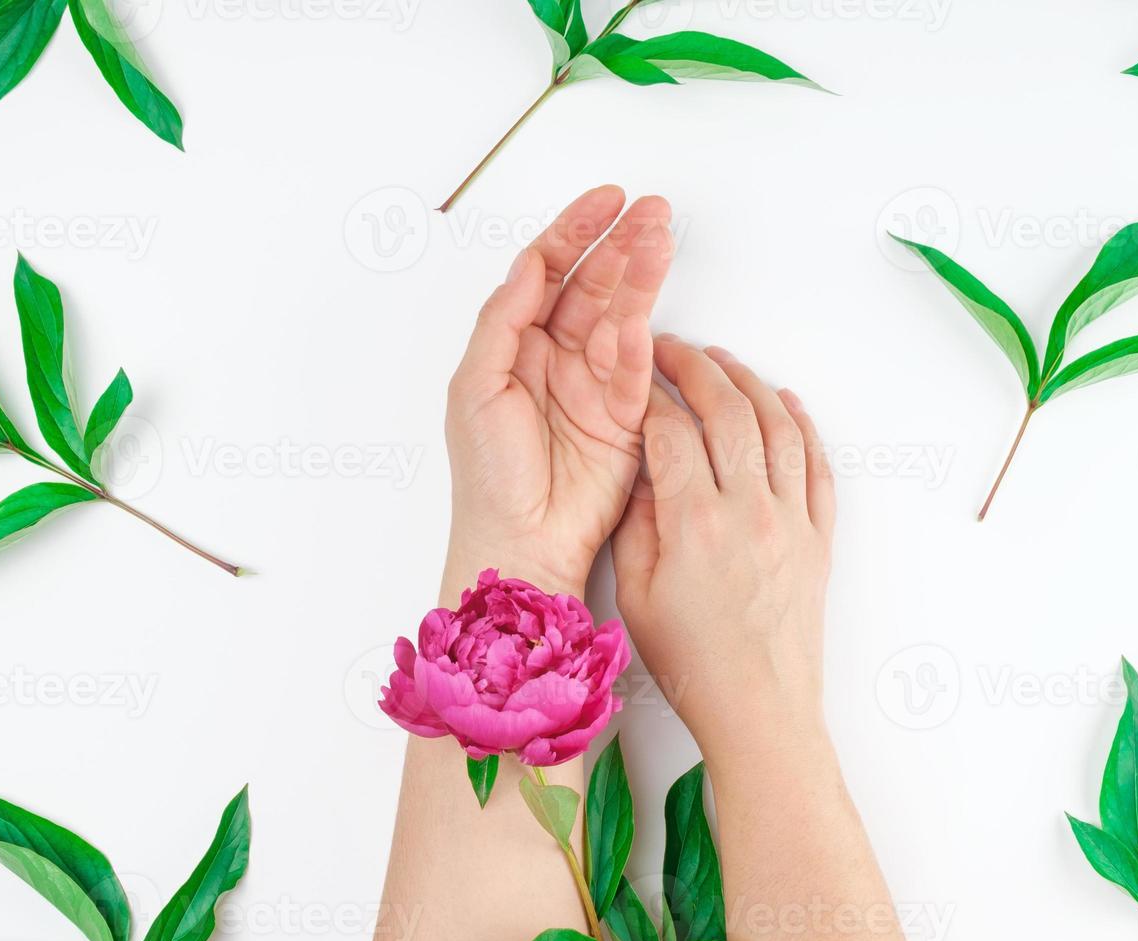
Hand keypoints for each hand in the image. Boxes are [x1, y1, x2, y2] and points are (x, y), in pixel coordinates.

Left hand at [444, 186, 673, 600]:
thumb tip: (529, 262)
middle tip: (652, 210)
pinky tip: (646, 309)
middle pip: (593, 286)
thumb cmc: (487, 475)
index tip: (606, 202)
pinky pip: (636, 369)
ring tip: (662, 237)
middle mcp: (557, 358)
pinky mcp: (625, 417)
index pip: (549, 273)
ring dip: (641, 276)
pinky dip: (641, 340)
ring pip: (621, 316)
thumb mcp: (475, 386)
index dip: (575, 233)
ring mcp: (593, 386)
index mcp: (515, 346)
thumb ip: (502, 319)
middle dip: (621, 244)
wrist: (519, 541)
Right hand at [611, 337, 835, 770]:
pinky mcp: (819, 539)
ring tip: (723, 360)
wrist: (759, 711)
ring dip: (749, 382)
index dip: (648, 396)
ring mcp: (792, 521)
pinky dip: (803, 424)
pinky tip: (786, 401)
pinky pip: (817, 465)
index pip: (669, 431)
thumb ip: (636, 523)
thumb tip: (645, 469)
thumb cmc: (690, 663)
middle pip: (727, 410)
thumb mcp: (635, 593)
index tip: (635, 377)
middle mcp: (750, 510)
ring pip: (777, 425)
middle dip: (696, 367)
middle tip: (673, 347)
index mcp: (694, 523)